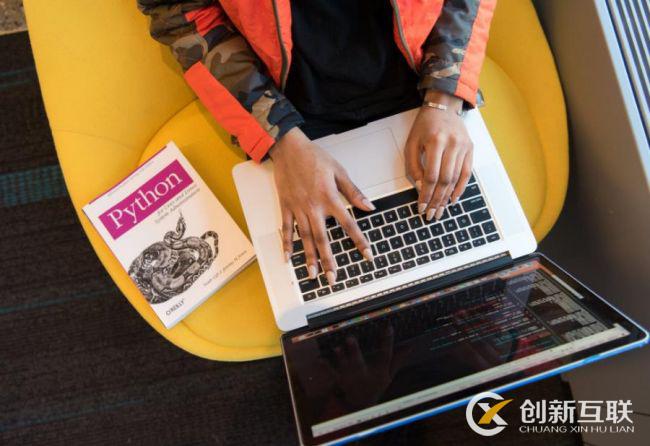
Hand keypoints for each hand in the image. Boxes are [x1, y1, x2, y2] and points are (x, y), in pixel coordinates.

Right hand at [270, 127, 373, 284]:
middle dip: (329, 260)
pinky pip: (286, 229)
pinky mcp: (286, 207)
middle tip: (333, 278)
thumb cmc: (314, 157)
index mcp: (330, 198)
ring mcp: (298, 208)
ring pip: (306, 238)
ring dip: (309, 258)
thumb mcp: (339, 171)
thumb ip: (353, 191)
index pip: (349, 224)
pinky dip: (287, 244)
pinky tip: (289, 259)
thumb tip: (369, 207)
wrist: (288, 148)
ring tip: (313, 275)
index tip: (367, 255)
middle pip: (323, 239)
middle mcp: (313, 207)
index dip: (359, 241)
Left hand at [404, 91, 472, 220]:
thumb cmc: (425, 125)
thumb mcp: (411, 143)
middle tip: (431, 214)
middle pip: (445, 180)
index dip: (426, 194)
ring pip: (456, 178)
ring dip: (447, 197)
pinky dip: (460, 188)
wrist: (443, 107)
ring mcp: (464, 147)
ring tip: (440, 210)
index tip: (422, 206)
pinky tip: (453, 199)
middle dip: (437, 200)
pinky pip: (466, 173)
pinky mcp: (470, 149)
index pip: (431, 175)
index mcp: (436, 141)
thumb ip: (413, 166)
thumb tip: (420, 187)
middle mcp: (453, 144)